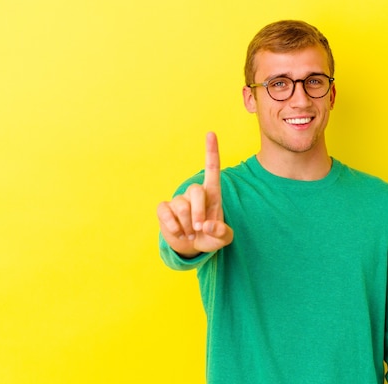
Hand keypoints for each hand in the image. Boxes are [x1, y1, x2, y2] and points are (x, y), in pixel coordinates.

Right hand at [157, 132, 233, 257]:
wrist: (191, 247)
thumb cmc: (210, 237)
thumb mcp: (222, 239)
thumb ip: (221, 233)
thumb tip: (207, 225)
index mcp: (212, 194)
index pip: (212, 169)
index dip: (211, 151)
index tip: (211, 133)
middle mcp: (195, 193)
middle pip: (196, 191)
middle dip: (198, 213)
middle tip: (199, 229)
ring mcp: (178, 200)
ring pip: (181, 206)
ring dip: (186, 225)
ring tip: (190, 234)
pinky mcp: (164, 209)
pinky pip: (166, 213)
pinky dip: (173, 226)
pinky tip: (178, 233)